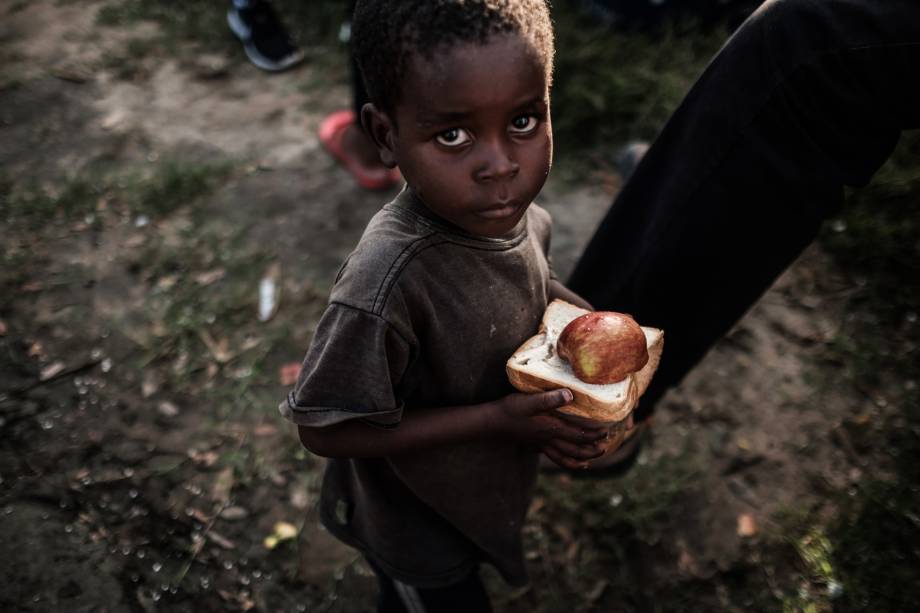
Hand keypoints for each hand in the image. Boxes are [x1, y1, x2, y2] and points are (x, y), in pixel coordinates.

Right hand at [490, 390, 607, 460]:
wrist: (492, 422)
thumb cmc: (511, 409)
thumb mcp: (529, 400)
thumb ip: (549, 399)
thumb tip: (570, 395)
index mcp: (552, 428)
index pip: (579, 435)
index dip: (595, 435)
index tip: (607, 431)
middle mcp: (550, 439)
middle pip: (576, 450)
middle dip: (592, 450)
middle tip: (606, 446)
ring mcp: (542, 445)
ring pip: (566, 457)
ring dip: (581, 459)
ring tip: (592, 459)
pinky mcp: (536, 445)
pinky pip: (555, 457)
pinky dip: (565, 462)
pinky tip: (569, 461)